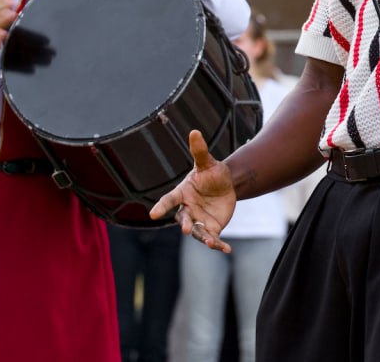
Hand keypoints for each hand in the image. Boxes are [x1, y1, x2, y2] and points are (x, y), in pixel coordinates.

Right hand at [149, 130, 236, 252]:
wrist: (226, 186)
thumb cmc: (212, 173)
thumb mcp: (208, 163)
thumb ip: (200, 151)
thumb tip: (194, 131)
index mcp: (182, 193)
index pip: (169, 200)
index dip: (161, 206)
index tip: (152, 214)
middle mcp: (187, 209)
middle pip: (182, 218)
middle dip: (184, 224)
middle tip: (186, 229)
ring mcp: (198, 220)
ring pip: (197, 231)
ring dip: (203, 237)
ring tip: (210, 241)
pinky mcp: (210, 228)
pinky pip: (212, 238)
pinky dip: (218, 245)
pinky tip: (226, 249)